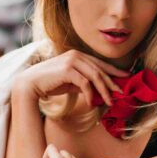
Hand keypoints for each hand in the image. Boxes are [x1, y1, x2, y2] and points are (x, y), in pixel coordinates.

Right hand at [14, 50, 129, 105]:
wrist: (30, 84)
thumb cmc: (50, 83)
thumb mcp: (71, 83)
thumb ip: (84, 83)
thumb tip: (98, 91)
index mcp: (78, 55)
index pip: (100, 63)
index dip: (114, 70)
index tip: (125, 77)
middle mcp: (76, 55)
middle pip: (100, 70)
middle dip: (112, 83)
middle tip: (121, 93)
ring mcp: (72, 60)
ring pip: (95, 76)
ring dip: (104, 90)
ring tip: (109, 101)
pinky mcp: (68, 69)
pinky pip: (85, 83)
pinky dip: (91, 94)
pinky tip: (92, 102)